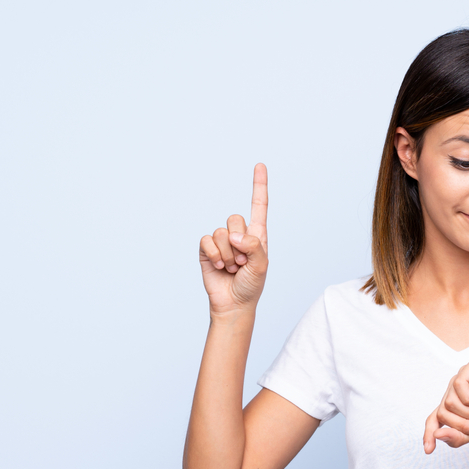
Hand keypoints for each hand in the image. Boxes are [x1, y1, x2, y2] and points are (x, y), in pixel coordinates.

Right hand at [198, 163, 269, 315]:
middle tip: (242, 263)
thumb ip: (253, 245)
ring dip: (227, 254)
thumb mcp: (261, 265)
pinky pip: (207, 241)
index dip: (259, 185)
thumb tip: (233, 234)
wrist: (233, 304)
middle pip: (235, 218)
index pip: (259, 205)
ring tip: (232, 268)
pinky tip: (219, 267)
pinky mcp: (207, 249)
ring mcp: (222, 241)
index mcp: (257, 235)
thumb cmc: (251, 285)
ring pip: (221, 232)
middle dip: (239, 243)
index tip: (260, 165)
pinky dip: (214, 255)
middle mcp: (239, 234)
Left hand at [423, 358, 468, 453]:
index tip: (429, 450)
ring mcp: (463, 378)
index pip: (434, 419)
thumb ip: (457, 436)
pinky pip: (458, 385)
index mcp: (455, 406)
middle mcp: (456, 391)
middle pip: (443, 412)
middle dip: (462, 425)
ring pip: (449, 401)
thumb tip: (437, 435)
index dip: (429, 434)